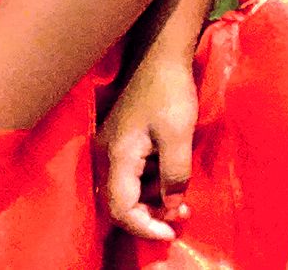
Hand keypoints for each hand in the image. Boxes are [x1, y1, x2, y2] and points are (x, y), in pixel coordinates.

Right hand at [97, 57, 197, 241]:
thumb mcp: (179, 135)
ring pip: (125, 189)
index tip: (171, 233)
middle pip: (119, 203)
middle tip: (180, 216)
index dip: (145, 226)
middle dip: (149, 215)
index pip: (121, 208)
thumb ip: (174, 174)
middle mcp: (106, 156)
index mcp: (117, 156)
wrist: (160, 54)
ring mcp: (110, 147)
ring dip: (151, 199)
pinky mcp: (119, 139)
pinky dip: (149, 182)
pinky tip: (170, 176)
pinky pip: (130, 173)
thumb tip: (171, 206)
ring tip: (181, 199)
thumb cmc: (170, 91)